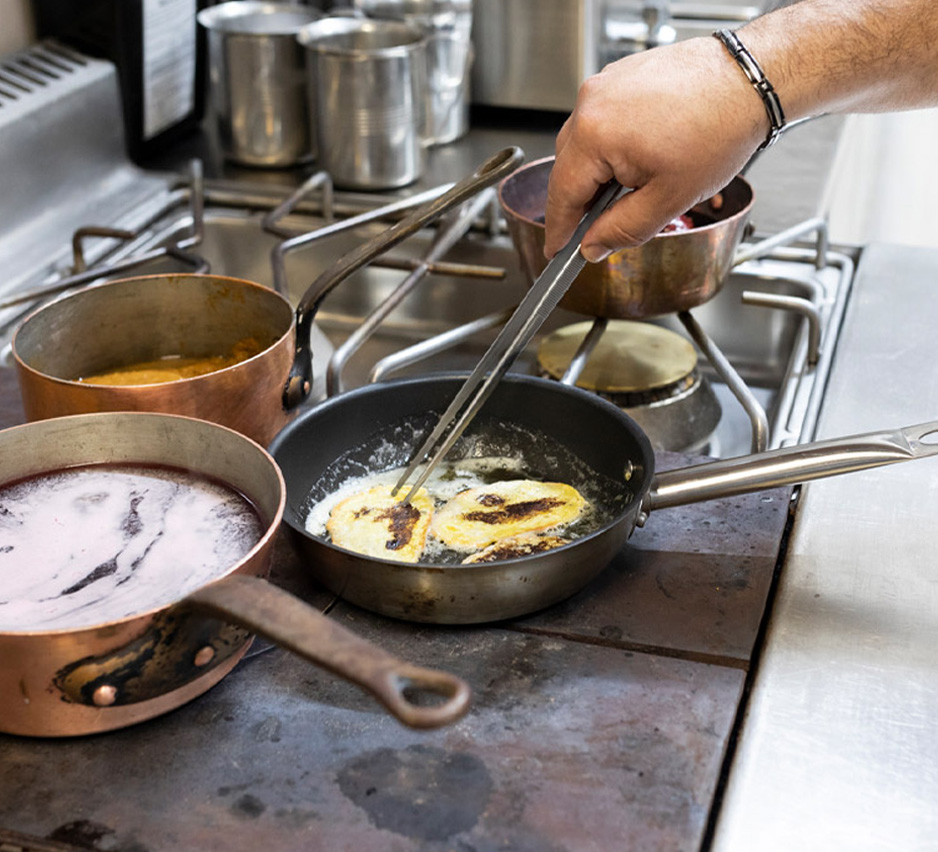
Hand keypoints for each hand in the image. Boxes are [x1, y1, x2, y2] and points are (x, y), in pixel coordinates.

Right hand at [543, 36, 766, 261]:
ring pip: (584, 144)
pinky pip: (601, 120)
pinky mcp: (621, 75)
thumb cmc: (720, 129)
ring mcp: (605, 84)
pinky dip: (612, 145)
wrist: (751, 81)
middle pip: (568, 167)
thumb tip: (593, 246)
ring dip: (599, 172)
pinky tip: (642, 157)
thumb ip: (623, 230)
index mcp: (595, 134)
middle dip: (582, 201)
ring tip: (634, 187)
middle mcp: (592, 102)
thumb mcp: (669, 198)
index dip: (558, 229)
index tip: (557, 250)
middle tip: (599, 228)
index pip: (562, 194)